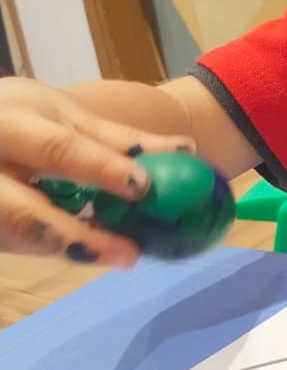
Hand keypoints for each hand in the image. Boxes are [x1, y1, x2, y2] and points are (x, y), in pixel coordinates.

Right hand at [0, 79, 193, 266]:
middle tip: (130, 256)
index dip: (99, 168)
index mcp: (9, 124)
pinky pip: (16, 243)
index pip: (55, 149)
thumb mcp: (61, 113)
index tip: (142, 187)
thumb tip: (186, 150)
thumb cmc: (19, 116)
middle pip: (24, 213)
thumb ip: (117, 138)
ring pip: (19, 237)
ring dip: (70, 248)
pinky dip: (55, 247)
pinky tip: (89, 249)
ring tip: (121, 255)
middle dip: (77, 238)